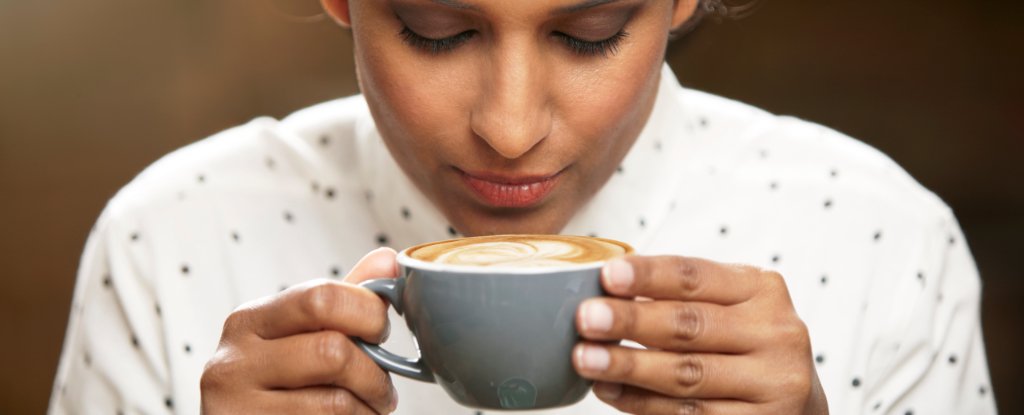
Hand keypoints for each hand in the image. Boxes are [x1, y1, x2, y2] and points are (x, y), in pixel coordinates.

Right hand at [201, 248, 399, 413]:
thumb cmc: (277, 386)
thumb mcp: (301, 336)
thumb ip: (342, 300)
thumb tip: (388, 260)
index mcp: (251, 320)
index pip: (321, 298)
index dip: (368, 313)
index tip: (379, 332)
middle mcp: (235, 360)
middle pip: (332, 351)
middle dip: (373, 371)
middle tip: (381, 384)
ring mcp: (237, 404)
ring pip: (335, 401)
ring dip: (368, 408)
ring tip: (368, 409)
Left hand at [574, 256, 828, 414]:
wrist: (794, 402)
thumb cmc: (743, 345)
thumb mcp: (728, 307)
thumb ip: (679, 297)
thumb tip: (605, 291)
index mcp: (761, 290)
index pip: (696, 276)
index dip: (649, 275)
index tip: (608, 275)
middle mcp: (775, 333)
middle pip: (690, 325)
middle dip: (631, 321)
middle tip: (586, 318)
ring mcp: (772, 383)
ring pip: (687, 374)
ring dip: (629, 366)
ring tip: (586, 358)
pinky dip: (642, 403)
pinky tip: (611, 391)